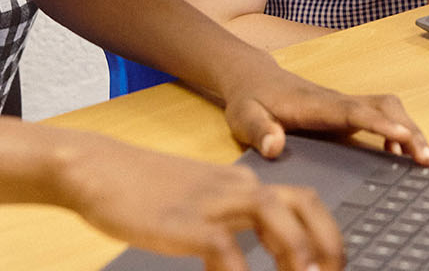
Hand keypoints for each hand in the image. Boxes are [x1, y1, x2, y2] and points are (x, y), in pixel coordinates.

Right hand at [61, 135, 340, 270]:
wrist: (95, 167)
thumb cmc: (141, 190)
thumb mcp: (196, 201)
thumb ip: (227, 220)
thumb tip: (246, 254)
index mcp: (241, 183)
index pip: (304, 201)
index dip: (328, 234)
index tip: (333, 266)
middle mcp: (235, 188)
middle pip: (303, 204)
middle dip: (327, 244)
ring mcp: (211, 202)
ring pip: (276, 218)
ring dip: (297, 255)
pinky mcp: (184, 221)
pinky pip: (225, 249)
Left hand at [219, 61, 428, 167]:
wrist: (253, 78)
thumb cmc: (250, 100)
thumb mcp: (243, 117)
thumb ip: (259, 131)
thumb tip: (274, 147)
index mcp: (315, 105)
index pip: (354, 111)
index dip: (380, 124)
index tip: (404, 138)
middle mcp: (337, 101)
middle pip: (384, 106)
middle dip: (409, 129)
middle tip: (427, 159)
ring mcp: (345, 104)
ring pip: (388, 108)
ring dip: (410, 130)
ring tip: (425, 161)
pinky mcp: (347, 111)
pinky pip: (382, 115)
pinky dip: (398, 131)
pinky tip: (398, 155)